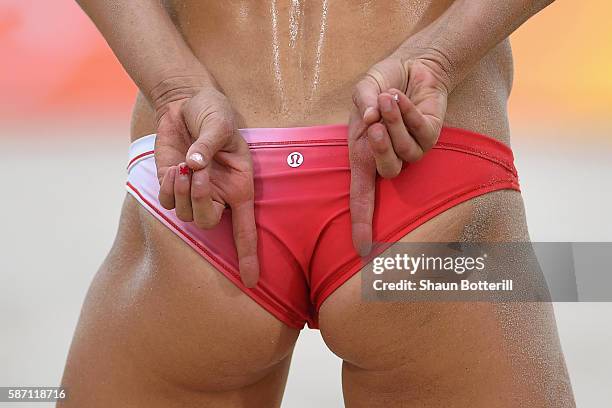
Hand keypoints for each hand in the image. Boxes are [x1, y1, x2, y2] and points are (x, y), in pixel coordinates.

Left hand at [154, 87, 258, 287]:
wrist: (186, 102)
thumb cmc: (212, 112)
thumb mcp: (219, 122)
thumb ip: (209, 142)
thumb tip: (195, 164)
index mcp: (239, 186)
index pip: (246, 228)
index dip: (249, 255)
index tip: (250, 282)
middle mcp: (218, 195)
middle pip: (208, 222)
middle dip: (199, 201)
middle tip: (197, 173)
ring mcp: (194, 192)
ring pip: (185, 215)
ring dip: (182, 192)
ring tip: (185, 166)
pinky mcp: (172, 185)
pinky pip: (167, 203)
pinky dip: (167, 189)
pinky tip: (173, 169)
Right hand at [348, 54, 450, 255]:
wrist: (411, 65)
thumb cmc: (382, 82)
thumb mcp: (363, 90)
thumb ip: (362, 102)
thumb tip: (369, 119)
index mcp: (364, 155)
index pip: (362, 196)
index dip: (362, 223)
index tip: (363, 249)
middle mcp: (388, 158)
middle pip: (387, 172)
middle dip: (380, 146)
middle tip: (373, 121)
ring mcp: (413, 150)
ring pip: (406, 153)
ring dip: (394, 121)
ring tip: (389, 97)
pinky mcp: (433, 136)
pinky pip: (422, 133)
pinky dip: (409, 111)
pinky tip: (402, 97)